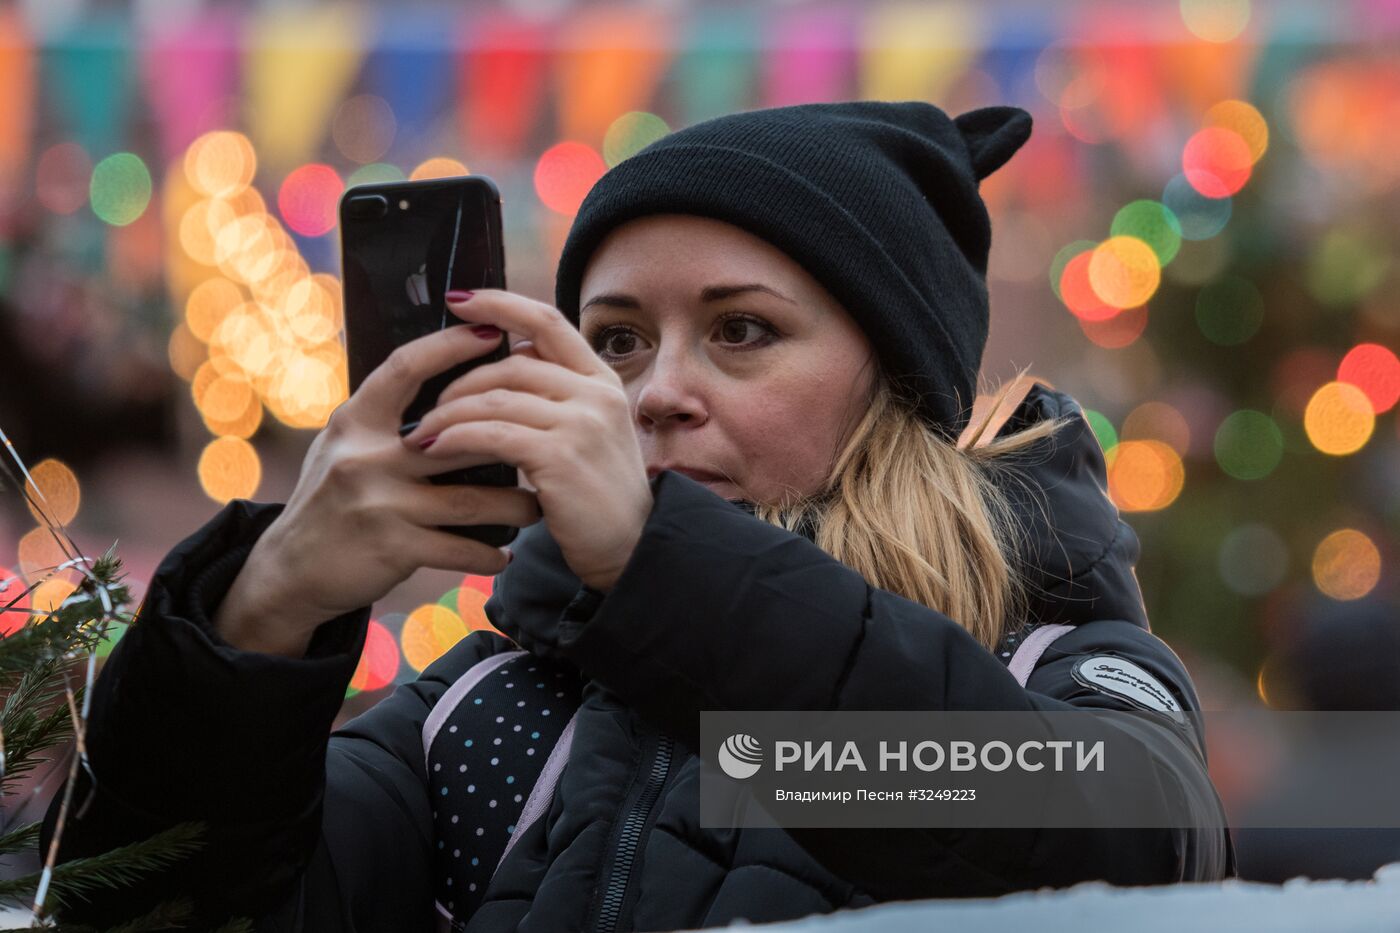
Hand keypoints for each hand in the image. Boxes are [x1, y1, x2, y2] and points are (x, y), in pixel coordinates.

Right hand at [219, 316, 546, 653]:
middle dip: (511, 441)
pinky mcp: (392, 548)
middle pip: (460, 435)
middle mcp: (365, 456)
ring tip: (537, 507)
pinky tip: (505, 552)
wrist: (289, 572)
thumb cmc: (330, 501)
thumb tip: (451, 381)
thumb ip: (387, 418)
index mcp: (355, 421)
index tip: (492, 331)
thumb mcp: (345, 447)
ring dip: (516, 506)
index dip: (451, 345)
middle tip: (548, 439)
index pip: (407, 366)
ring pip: (474, 499)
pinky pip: (460, 547)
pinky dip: (489, 552)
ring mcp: (379, 503)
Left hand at [400, 289, 652, 591]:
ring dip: (449, 413)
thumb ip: (557, 394)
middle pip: (512, 362)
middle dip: (460, 380)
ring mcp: (581, 424)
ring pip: (496, 397)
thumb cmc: (598, 495)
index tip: (459, 301)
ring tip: (420, 434)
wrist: (630, 548)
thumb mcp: (589, 432)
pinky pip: (492, 434)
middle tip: (429, 406)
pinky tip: (435, 448)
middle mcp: (596, 394)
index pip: (547, 322)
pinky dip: (456, 437)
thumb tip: (506, 355)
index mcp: (601, 380)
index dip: (500, 305)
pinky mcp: (560, 457)